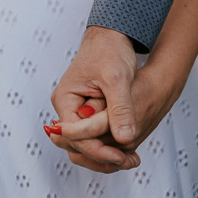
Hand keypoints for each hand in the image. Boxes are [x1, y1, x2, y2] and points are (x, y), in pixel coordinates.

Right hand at [48, 60, 179, 171]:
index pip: (75, 137)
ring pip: (87, 143)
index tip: (120, 156)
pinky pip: (96, 135)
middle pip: (78, 145)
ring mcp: (78, 111)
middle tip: (129, 161)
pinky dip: (110, 144)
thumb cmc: (109, 49)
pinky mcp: (90, 112)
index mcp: (65, 100)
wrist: (112, 35)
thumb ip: (120, 108)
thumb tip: (125, 138)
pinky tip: (129, 148)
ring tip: (131, 159)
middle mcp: (68, 108)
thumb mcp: (117, 78)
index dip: (98, 150)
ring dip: (107, 153)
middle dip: (102, 156)